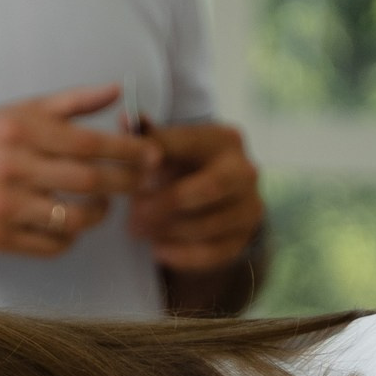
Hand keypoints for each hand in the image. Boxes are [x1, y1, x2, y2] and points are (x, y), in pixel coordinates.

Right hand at [0, 84, 160, 257]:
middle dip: (126, 183)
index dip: (128, 150)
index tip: (152, 155)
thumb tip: (118, 90)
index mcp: (22, 131)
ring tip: (103, 205)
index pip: (89, 143)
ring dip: (100, 215)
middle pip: (89, 182)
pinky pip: (52, 246)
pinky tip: (71, 225)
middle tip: (144, 183)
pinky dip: (71, 237)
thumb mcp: (21, 110)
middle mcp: (13, 168)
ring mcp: (5, 207)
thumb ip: (71, 102)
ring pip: (74, 220)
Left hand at [127, 122, 264, 272]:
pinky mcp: (244, 238)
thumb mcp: (171, 148)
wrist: (219, 201)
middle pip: (206, 189)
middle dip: (164, 205)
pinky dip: (180, 255)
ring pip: (206, 225)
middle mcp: (245, 170)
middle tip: (132, 216)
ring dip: (166, 231)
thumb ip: (148, 136)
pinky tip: (158, 250)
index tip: (128, 179)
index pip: (185, 146)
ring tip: (139, 230)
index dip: (152, 162)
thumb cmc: (185, 167)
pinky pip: (211, 253)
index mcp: (225, 139)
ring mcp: (250, 206)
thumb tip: (126, 120)